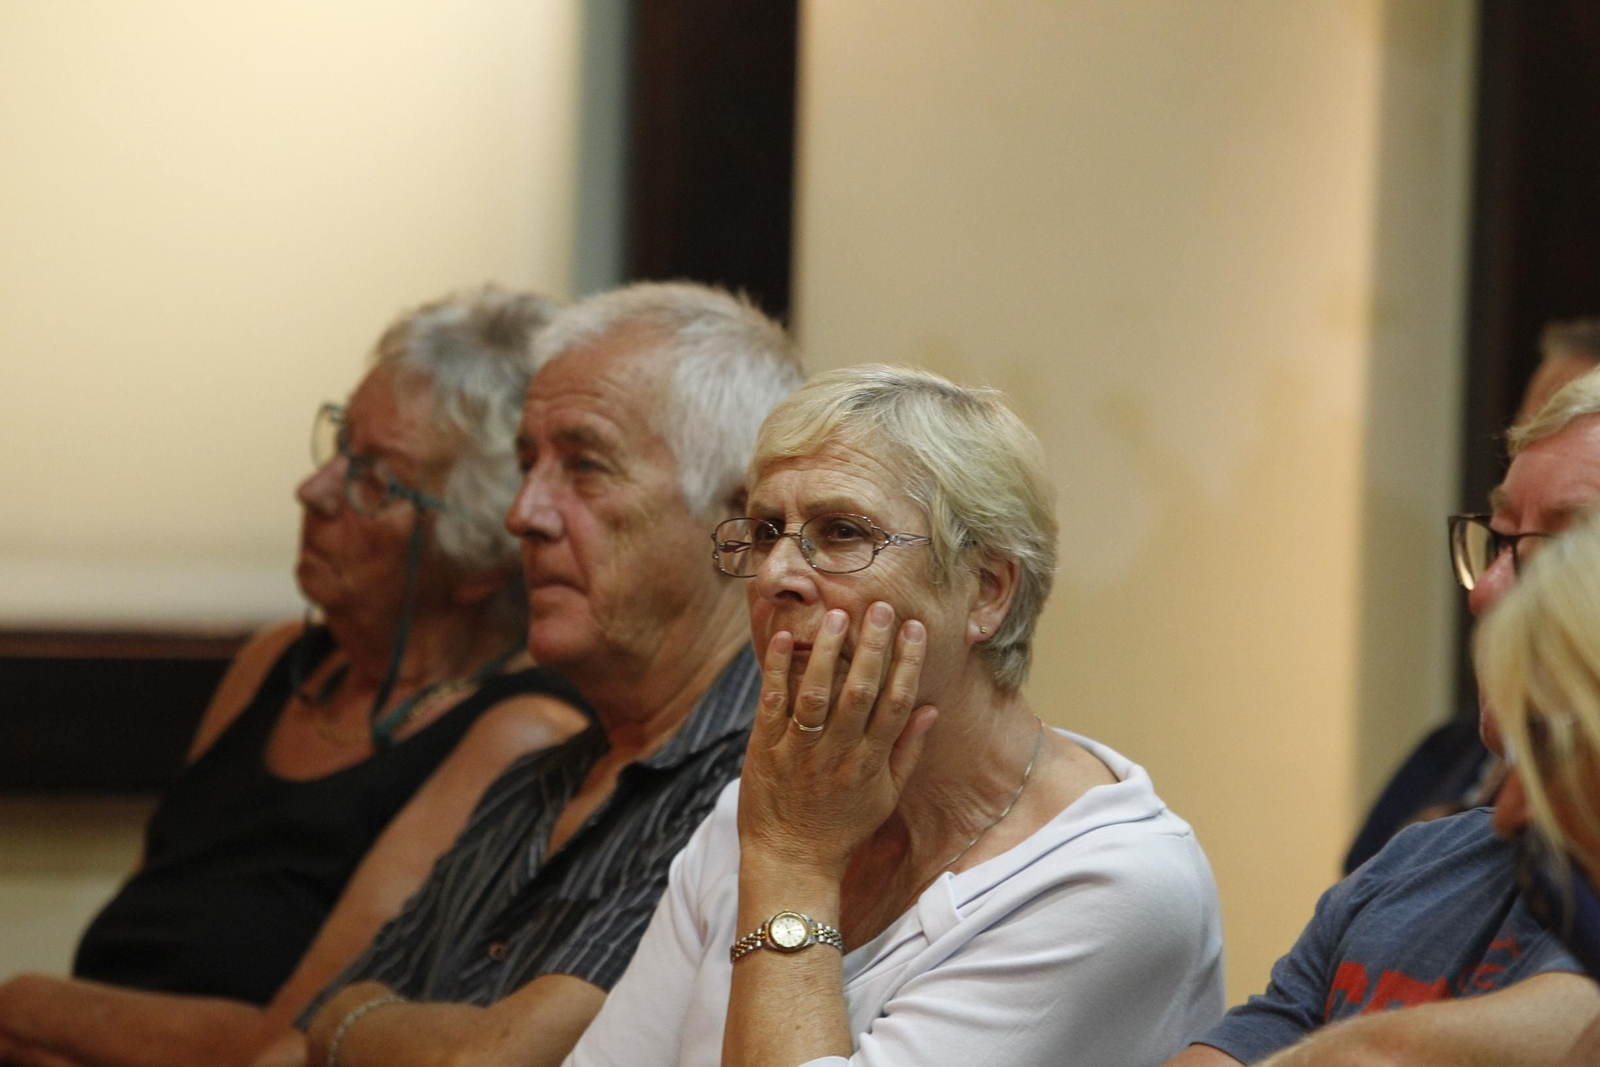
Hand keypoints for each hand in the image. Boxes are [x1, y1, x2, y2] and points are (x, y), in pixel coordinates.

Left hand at [737, 601, 937, 883]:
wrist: (792, 862)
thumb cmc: (842, 829)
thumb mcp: (885, 796)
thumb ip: (908, 751)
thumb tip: (932, 709)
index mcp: (871, 763)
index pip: (895, 705)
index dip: (907, 664)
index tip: (914, 628)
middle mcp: (839, 754)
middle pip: (860, 693)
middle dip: (873, 648)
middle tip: (882, 607)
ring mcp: (801, 751)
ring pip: (817, 695)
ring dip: (828, 653)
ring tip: (837, 615)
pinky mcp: (765, 750)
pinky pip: (772, 705)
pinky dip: (778, 671)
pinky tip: (786, 639)